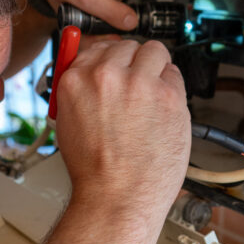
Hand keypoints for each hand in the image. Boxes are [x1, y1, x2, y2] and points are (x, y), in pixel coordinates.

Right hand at [55, 39, 190, 225]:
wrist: (117, 197)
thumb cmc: (94, 170)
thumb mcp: (68, 122)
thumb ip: (81, 91)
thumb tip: (93, 73)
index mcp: (76, 79)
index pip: (97, 47)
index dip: (110, 58)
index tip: (117, 65)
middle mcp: (106, 75)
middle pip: (128, 46)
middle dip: (133, 62)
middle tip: (136, 83)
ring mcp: (140, 83)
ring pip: (155, 51)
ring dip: (155, 68)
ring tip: (152, 94)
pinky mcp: (168, 95)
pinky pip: (175, 75)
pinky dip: (172, 88)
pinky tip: (164, 109)